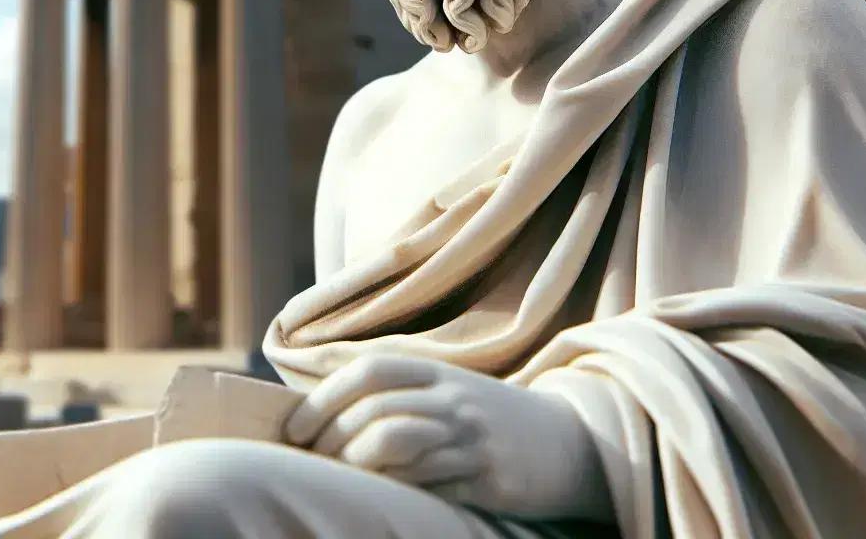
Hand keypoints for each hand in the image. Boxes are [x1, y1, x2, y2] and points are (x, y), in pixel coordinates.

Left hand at [284, 353, 598, 520]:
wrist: (570, 441)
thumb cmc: (489, 418)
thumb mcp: (446, 388)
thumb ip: (395, 390)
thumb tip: (319, 400)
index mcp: (436, 371)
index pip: (367, 370)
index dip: (323, 397)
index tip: (295, 428)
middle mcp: (451, 397)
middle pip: (373, 408)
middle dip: (330, 438)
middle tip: (310, 461)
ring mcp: (470, 436)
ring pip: (395, 441)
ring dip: (356, 463)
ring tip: (341, 477)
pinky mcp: (486, 476)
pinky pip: (427, 482)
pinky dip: (393, 488)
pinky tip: (379, 495)